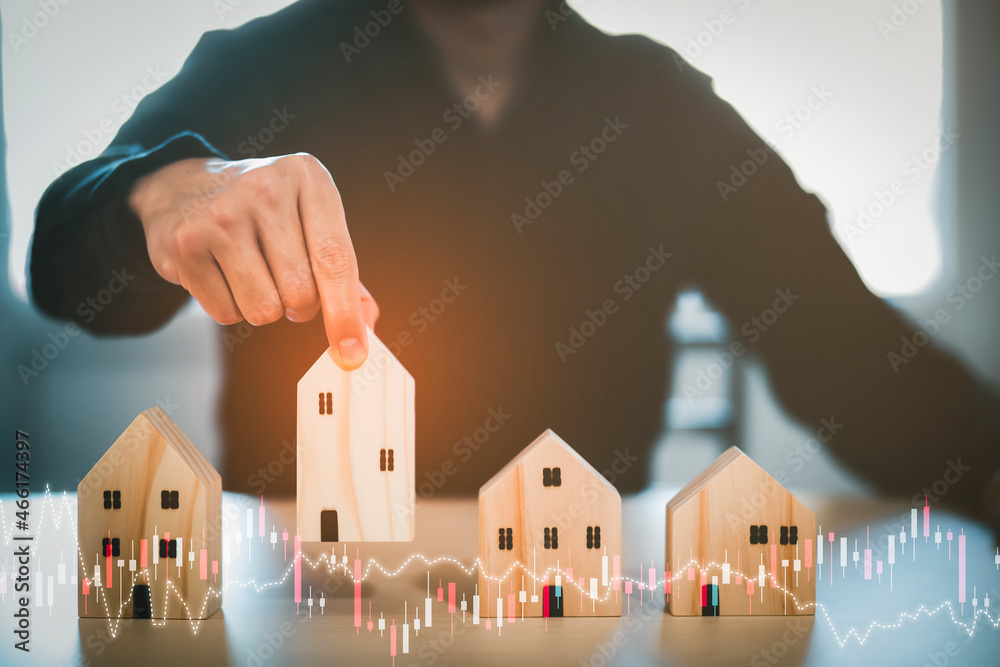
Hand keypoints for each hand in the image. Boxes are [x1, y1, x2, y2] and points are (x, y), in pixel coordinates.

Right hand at [129, 153, 375, 369]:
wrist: (183, 188)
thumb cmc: (264, 212)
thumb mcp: (311, 220)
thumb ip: (344, 273)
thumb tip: (366, 327)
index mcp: (307, 177)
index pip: (335, 259)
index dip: (345, 313)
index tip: (353, 353)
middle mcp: (264, 189)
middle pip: (300, 294)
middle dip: (300, 306)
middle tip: (286, 281)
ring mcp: (220, 215)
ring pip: (263, 310)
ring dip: (264, 308)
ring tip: (251, 272)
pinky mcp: (184, 244)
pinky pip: (226, 313)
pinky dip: (230, 306)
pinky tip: (221, 271)